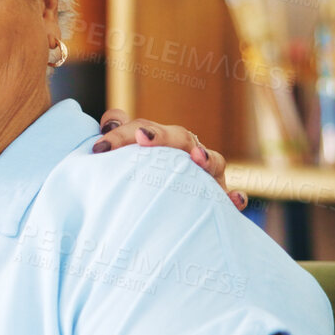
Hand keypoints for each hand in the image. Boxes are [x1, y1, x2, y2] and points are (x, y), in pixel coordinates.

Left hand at [92, 107, 246, 209]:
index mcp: (162, 141)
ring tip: (197, 158)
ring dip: (207, 158)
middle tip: (143, 137)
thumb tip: (110, 121)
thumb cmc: (144, 177)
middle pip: (179, 138)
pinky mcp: (219, 197)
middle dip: (161, 136)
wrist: (166, 214)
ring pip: (214, 161)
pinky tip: (235, 199)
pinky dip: (235, 197)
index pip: (142, 129)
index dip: (122, 134)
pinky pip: (231, 196)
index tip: (99, 148)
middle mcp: (187, 153)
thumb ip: (120, 134)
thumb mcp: (128, 156)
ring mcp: (206, 174)